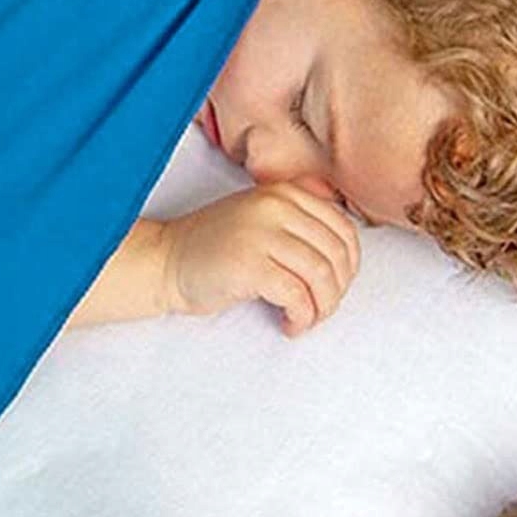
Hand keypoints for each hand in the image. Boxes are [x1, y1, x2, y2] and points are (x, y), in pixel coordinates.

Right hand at [159, 180, 360, 337]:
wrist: (167, 261)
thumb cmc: (217, 247)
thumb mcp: (261, 216)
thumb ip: (299, 219)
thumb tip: (348, 249)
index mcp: (285, 192)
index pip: (344, 228)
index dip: (350, 265)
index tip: (335, 286)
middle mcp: (276, 205)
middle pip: (336, 254)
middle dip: (337, 291)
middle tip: (319, 309)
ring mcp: (262, 232)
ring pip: (322, 276)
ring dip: (321, 308)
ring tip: (304, 319)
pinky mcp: (249, 264)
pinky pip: (297, 296)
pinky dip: (301, 317)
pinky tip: (288, 324)